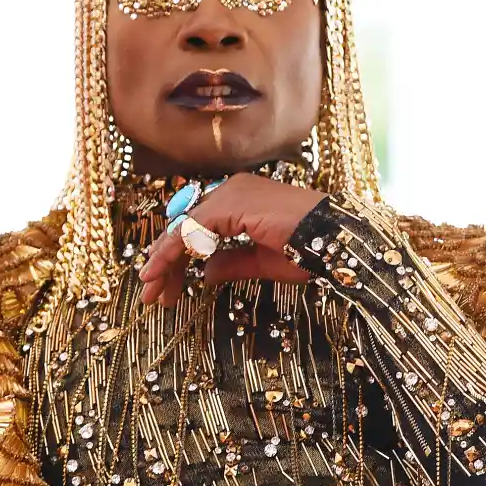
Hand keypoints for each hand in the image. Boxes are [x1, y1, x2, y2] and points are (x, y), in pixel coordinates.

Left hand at [138, 173, 325, 305]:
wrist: (335, 239)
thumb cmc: (308, 250)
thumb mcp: (262, 262)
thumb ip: (232, 263)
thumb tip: (205, 273)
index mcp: (240, 199)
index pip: (197, 227)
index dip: (176, 258)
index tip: (164, 289)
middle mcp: (232, 189)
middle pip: (185, 226)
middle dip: (165, 262)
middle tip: (151, 295)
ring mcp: (231, 192)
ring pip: (184, 227)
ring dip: (164, 260)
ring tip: (151, 291)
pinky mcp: (233, 202)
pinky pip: (193, 227)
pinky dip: (174, 250)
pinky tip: (163, 272)